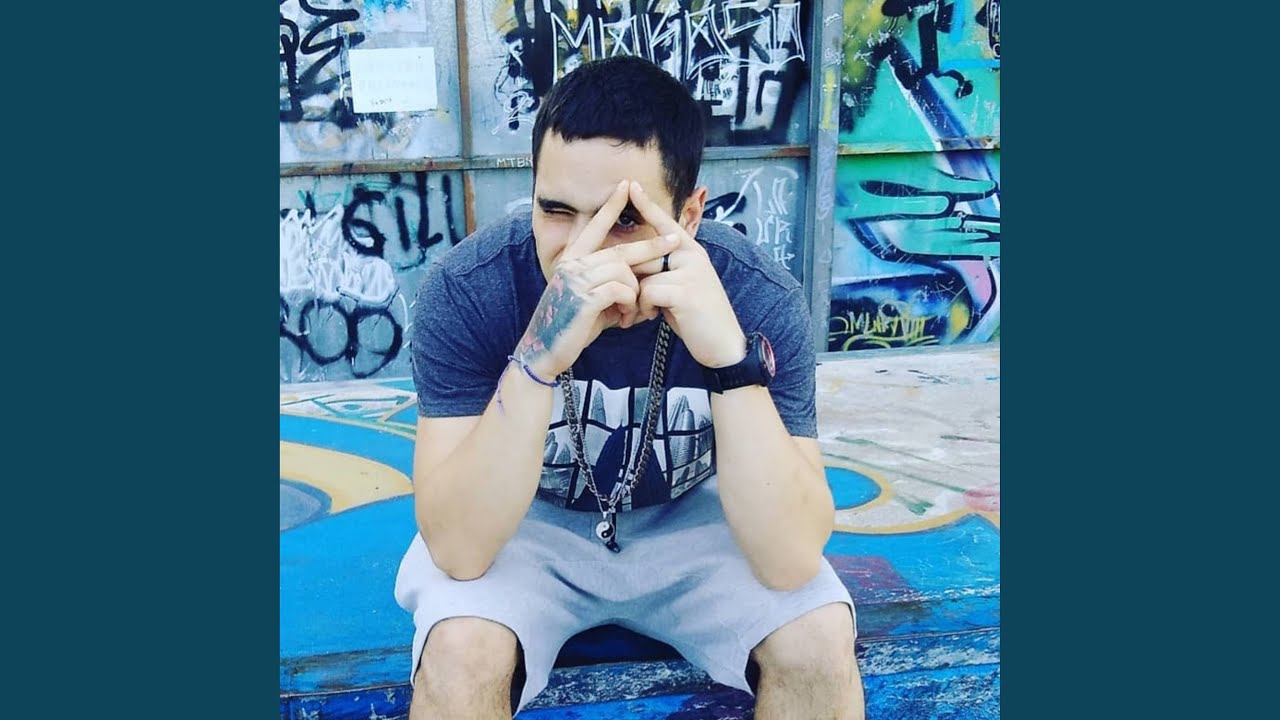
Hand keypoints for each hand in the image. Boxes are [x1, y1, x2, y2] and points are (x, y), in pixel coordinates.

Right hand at [515, 180, 678, 378]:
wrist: (546, 351)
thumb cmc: (572, 326)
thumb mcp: (592, 300)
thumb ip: (611, 285)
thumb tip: (637, 283)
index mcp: (572, 260)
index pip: (594, 226)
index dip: (611, 206)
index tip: (626, 185)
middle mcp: (572, 265)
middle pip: (620, 249)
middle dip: (650, 245)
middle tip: (675, 240)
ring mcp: (576, 281)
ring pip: (623, 271)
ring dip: (636, 291)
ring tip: (634, 311)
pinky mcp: (583, 299)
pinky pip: (620, 290)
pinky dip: (629, 303)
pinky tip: (626, 317)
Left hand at [627, 181, 746, 368]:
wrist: (724, 347)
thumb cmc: (698, 320)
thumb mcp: (680, 290)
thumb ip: (662, 274)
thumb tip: (634, 268)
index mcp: (692, 252)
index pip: (666, 224)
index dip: (647, 205)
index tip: (631, 185)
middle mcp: (693, 256)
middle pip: (644, 256)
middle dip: (632, 283)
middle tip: (634, 309)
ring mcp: (692, 271)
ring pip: (644, 276)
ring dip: (638, 300)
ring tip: (645, 316)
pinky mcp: (687, 290)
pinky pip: (648, 291)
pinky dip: (645, 308)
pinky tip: (655, 319)